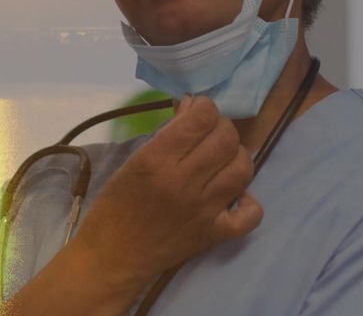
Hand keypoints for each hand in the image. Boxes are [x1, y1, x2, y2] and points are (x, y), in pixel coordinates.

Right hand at [68, 95, 263, 290]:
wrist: (112, 256)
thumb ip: (166, 133)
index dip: (205, 107)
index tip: (198, 111)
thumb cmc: (115, 205)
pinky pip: (250, 216)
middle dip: (222, 127)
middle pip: (226, 139)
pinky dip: (249, 202)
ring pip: (242, 169)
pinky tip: (235, 195)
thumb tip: (193, 105)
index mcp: (157, 160)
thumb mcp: (133, 161)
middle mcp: (184, 182)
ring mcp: (203, 210)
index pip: (201, 118)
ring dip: (237, 156)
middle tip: (210, 133)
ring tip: (223, 159)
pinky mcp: (213, 234)